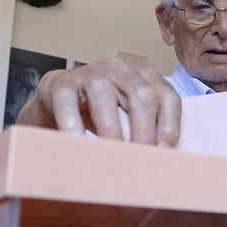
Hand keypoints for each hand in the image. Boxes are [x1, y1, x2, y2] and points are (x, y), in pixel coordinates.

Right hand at [16, 52, 180, 146]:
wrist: (56, 100)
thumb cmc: (102, 111)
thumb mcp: (129, 115)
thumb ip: (149, 127)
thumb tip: (164, 158)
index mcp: (144, 74)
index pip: (167, 96)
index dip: (170, 125)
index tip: (165, 151)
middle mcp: (120, 68)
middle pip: (141, 94)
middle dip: (145, 130)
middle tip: (142, 158)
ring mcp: (90, 73)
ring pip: (105, 96)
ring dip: (112, 130)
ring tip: (114, 156)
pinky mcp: (61, 84)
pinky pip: (68, 104)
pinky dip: (74, 127)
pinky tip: (79, 145)